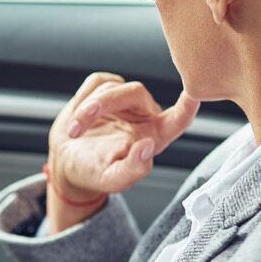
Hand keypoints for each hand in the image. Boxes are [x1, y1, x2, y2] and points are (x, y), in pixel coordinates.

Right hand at [46, 73, 199, 230]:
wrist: (67, 160)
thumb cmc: (93, 172)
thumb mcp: (111, 179)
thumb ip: (133, 169)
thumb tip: (148, 147)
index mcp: (154, 136)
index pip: (179, 119)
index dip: (188, 106)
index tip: (193, 94)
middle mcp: (144, 115)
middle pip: (135, 93)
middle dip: (103, 105)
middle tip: (78, 128)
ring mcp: (125, 100)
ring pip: (112, 87)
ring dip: (86, 109)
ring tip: (74, 132)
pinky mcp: (107, 89)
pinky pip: (97, 82)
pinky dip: (82, 98)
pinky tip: (77, 116)